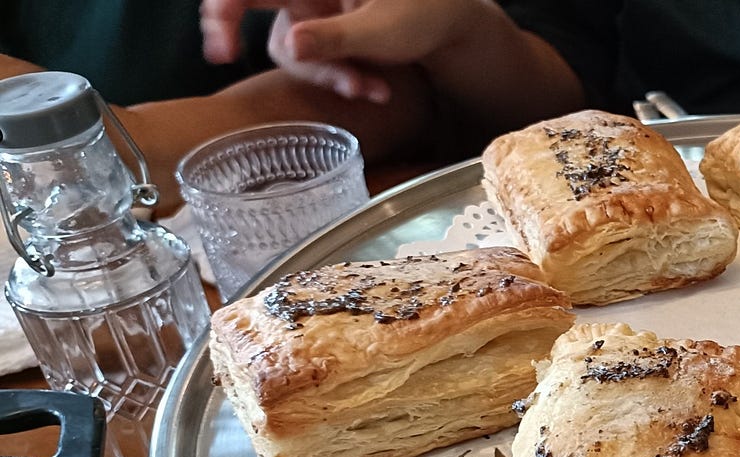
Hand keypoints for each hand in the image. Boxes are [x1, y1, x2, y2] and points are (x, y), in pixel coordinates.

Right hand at [201, 0, 475, 102]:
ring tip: (375, 89)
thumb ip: (335, 37)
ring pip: (299, 58)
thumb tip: (293, 46)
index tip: (221, 50)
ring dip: (335, 79)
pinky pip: (320, 67)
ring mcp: (314, 18)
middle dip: (304, 67)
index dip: (224, 13)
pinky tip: (378, 90)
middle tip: (333, 88)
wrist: (448, 23)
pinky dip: (346, 81)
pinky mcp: (325, 39)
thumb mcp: (382, 29)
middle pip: (277, 35)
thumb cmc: (421, 13)